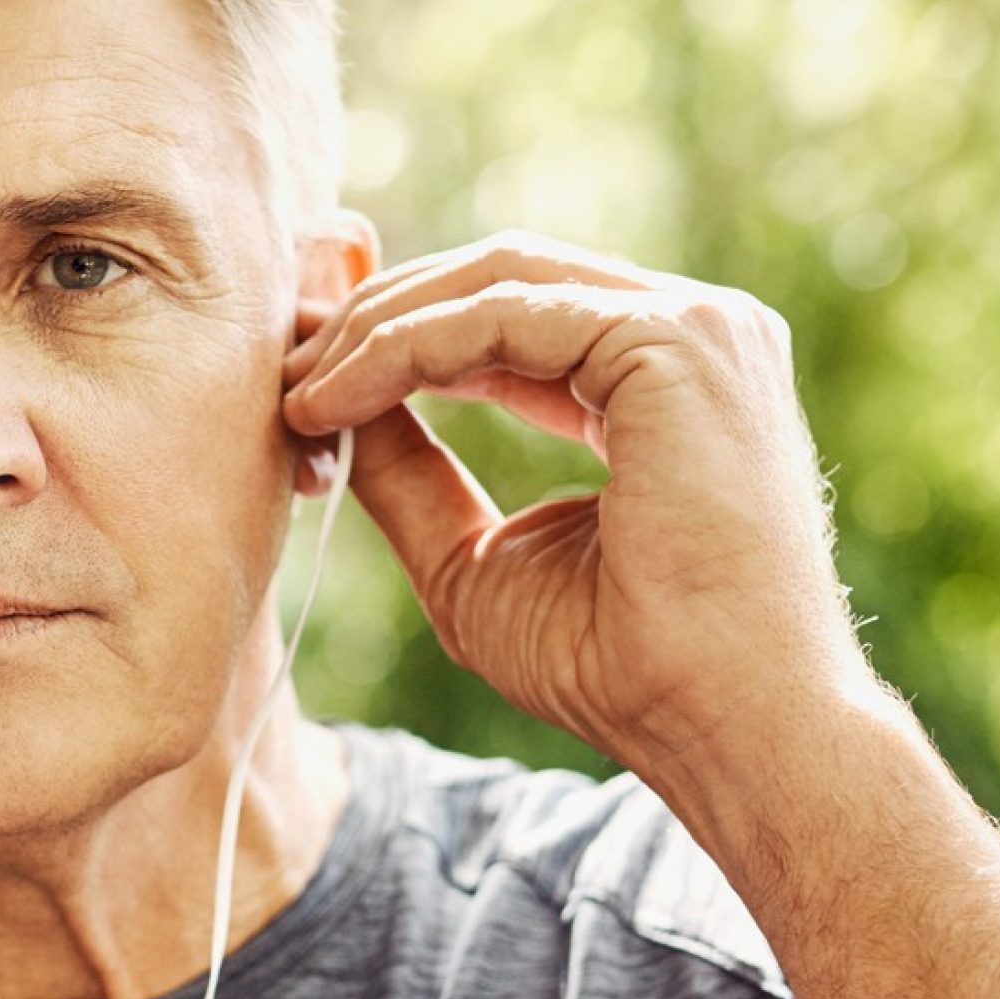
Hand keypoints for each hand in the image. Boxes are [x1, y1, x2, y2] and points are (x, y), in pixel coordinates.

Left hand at [279, 232, 872, 785]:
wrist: (718, 724)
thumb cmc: (619, 667)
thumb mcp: (476, 560)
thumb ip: (410, 476)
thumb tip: (328, 404)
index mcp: (662, 380)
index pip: (513, 314)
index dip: (399, 334)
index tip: (302, 377)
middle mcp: (693, 334)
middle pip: (500, 274)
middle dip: (375, 311)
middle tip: (281, 364)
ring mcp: (696, 328)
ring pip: (495, 280)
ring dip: (377, 328)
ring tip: (298, 393)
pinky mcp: (675, 341)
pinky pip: (503, 314)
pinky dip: (405, 347)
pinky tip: (336, 399)